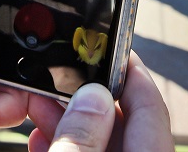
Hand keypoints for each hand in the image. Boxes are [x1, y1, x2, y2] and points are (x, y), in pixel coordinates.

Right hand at [17, 53, 172, 151]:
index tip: (111, 45)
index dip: (131, 70)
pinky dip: (66, 146)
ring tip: (36, 104)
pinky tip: (39, 139)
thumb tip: (92, 96)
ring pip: (98, 141)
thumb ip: (82, 137)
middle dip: (83, 96)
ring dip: (67, 121)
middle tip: (55, 77)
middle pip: (120, 122)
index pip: (151, 108)